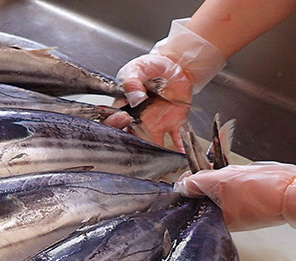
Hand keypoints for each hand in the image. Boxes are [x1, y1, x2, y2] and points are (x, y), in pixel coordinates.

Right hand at [104, 19, 225, 149]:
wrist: (175, 65)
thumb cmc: (150, 66)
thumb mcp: (137, 68)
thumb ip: (132, 80)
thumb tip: (134, 96)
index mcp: (125, 109)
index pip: (115, 124)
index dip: (115, 126)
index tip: (124, 119)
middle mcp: (139, 121)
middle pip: (133, 140)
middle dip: (134, 150)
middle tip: (139, 152)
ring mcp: (157, 125)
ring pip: (154, 145)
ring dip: (156, 154)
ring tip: (158, 161)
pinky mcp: (174, 124)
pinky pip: (177, 139)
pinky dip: (180, 148)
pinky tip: (181, 155)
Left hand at [175, 143, 295, 230]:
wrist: (295, 192)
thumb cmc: (260, 190)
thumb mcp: (221, 181)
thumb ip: (197, 182)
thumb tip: (180, 186)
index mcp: (214, 219)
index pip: (192, 201)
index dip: (189, 183)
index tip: (193, 169)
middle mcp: (226, 219)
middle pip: (205, 195)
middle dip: (207, 177)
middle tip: (214, 165)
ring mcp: (241, 211)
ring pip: (222, 190)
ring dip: (223, 176)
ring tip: (232, 169)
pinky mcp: (254, 203)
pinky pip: (238, 189)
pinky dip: (237, 178)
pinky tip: (244, 172)